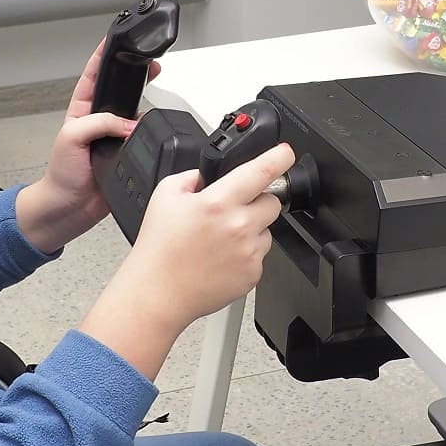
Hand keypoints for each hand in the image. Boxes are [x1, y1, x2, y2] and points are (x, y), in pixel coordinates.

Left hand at [14, 39, 161, 251]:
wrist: (68, 208)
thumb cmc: (60, 175)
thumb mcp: (71, 138)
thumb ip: (99, 123)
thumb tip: (128, 122)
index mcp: (81, 111)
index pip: (94, 77)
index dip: (103, 56)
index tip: (114, 39)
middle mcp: (98, 122)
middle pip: (120, 91)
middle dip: (134, 74)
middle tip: (149, 62)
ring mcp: (113, 138)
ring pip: (135, 114)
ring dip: (144, 107)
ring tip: (154, 96)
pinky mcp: (126, 155)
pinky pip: (142, 140)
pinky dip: (149, 134)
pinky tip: (153, 130)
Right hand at [80, 140, 293, 378]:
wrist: (158, 292)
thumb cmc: (159, 249)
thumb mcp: (165, 195)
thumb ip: (192, 176)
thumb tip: (209, 174)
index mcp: (218, 202)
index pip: (261, 171)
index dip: (279, 157)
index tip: (286, 153)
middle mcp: (239, 226)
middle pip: (273, 201)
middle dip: (257, 201)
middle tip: (233, 211)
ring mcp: (248, 252)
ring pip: (267, 229)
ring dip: (251, 229)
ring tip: (221, 240)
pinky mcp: (252, 274)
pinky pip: (259, 254)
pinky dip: (246, 253)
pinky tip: (221, 257)